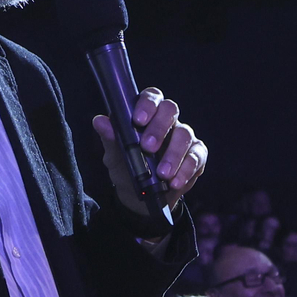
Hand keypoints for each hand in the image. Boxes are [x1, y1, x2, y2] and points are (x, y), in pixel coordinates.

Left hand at [91, 87, 205, 214]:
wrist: (140, 199)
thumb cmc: (127, 169)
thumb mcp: (115, 156)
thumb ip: (110, 138)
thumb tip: (100, 121)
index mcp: (147, 114)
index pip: (151, 97)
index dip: (146, 105)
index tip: (137, 120)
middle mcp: (168, 121)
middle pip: (170, 110)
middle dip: (159, 127)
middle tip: (148, 148)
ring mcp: (184, 137)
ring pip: (185, 135)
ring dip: (173, 154)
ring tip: (162, 174)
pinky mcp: (196, 155)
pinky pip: (196, 157)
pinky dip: (185, 170)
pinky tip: (174, 182)